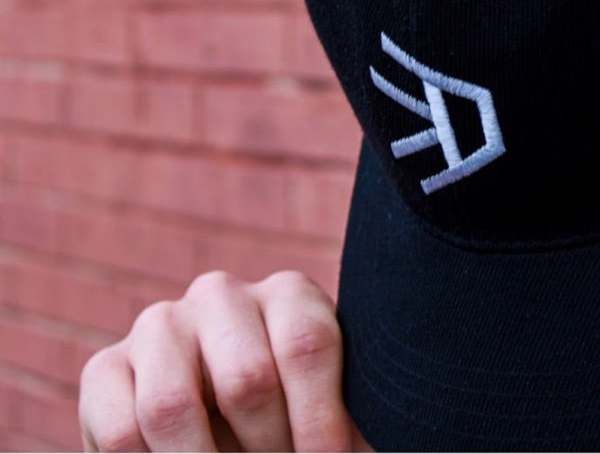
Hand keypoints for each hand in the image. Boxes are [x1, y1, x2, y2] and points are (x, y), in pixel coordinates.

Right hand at [78, 270, 367, 451]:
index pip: (306, 346)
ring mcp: (158, 324)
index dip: (319, 422)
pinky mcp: (105, 366)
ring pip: (171, 406)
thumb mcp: (325, 408)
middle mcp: (221, 294)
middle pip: (245, 380)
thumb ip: (342, 418)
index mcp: (289, 295)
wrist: (219, 424)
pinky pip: (120, 431)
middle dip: (268, 449)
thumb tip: (362, 447)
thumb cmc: (293, 420)